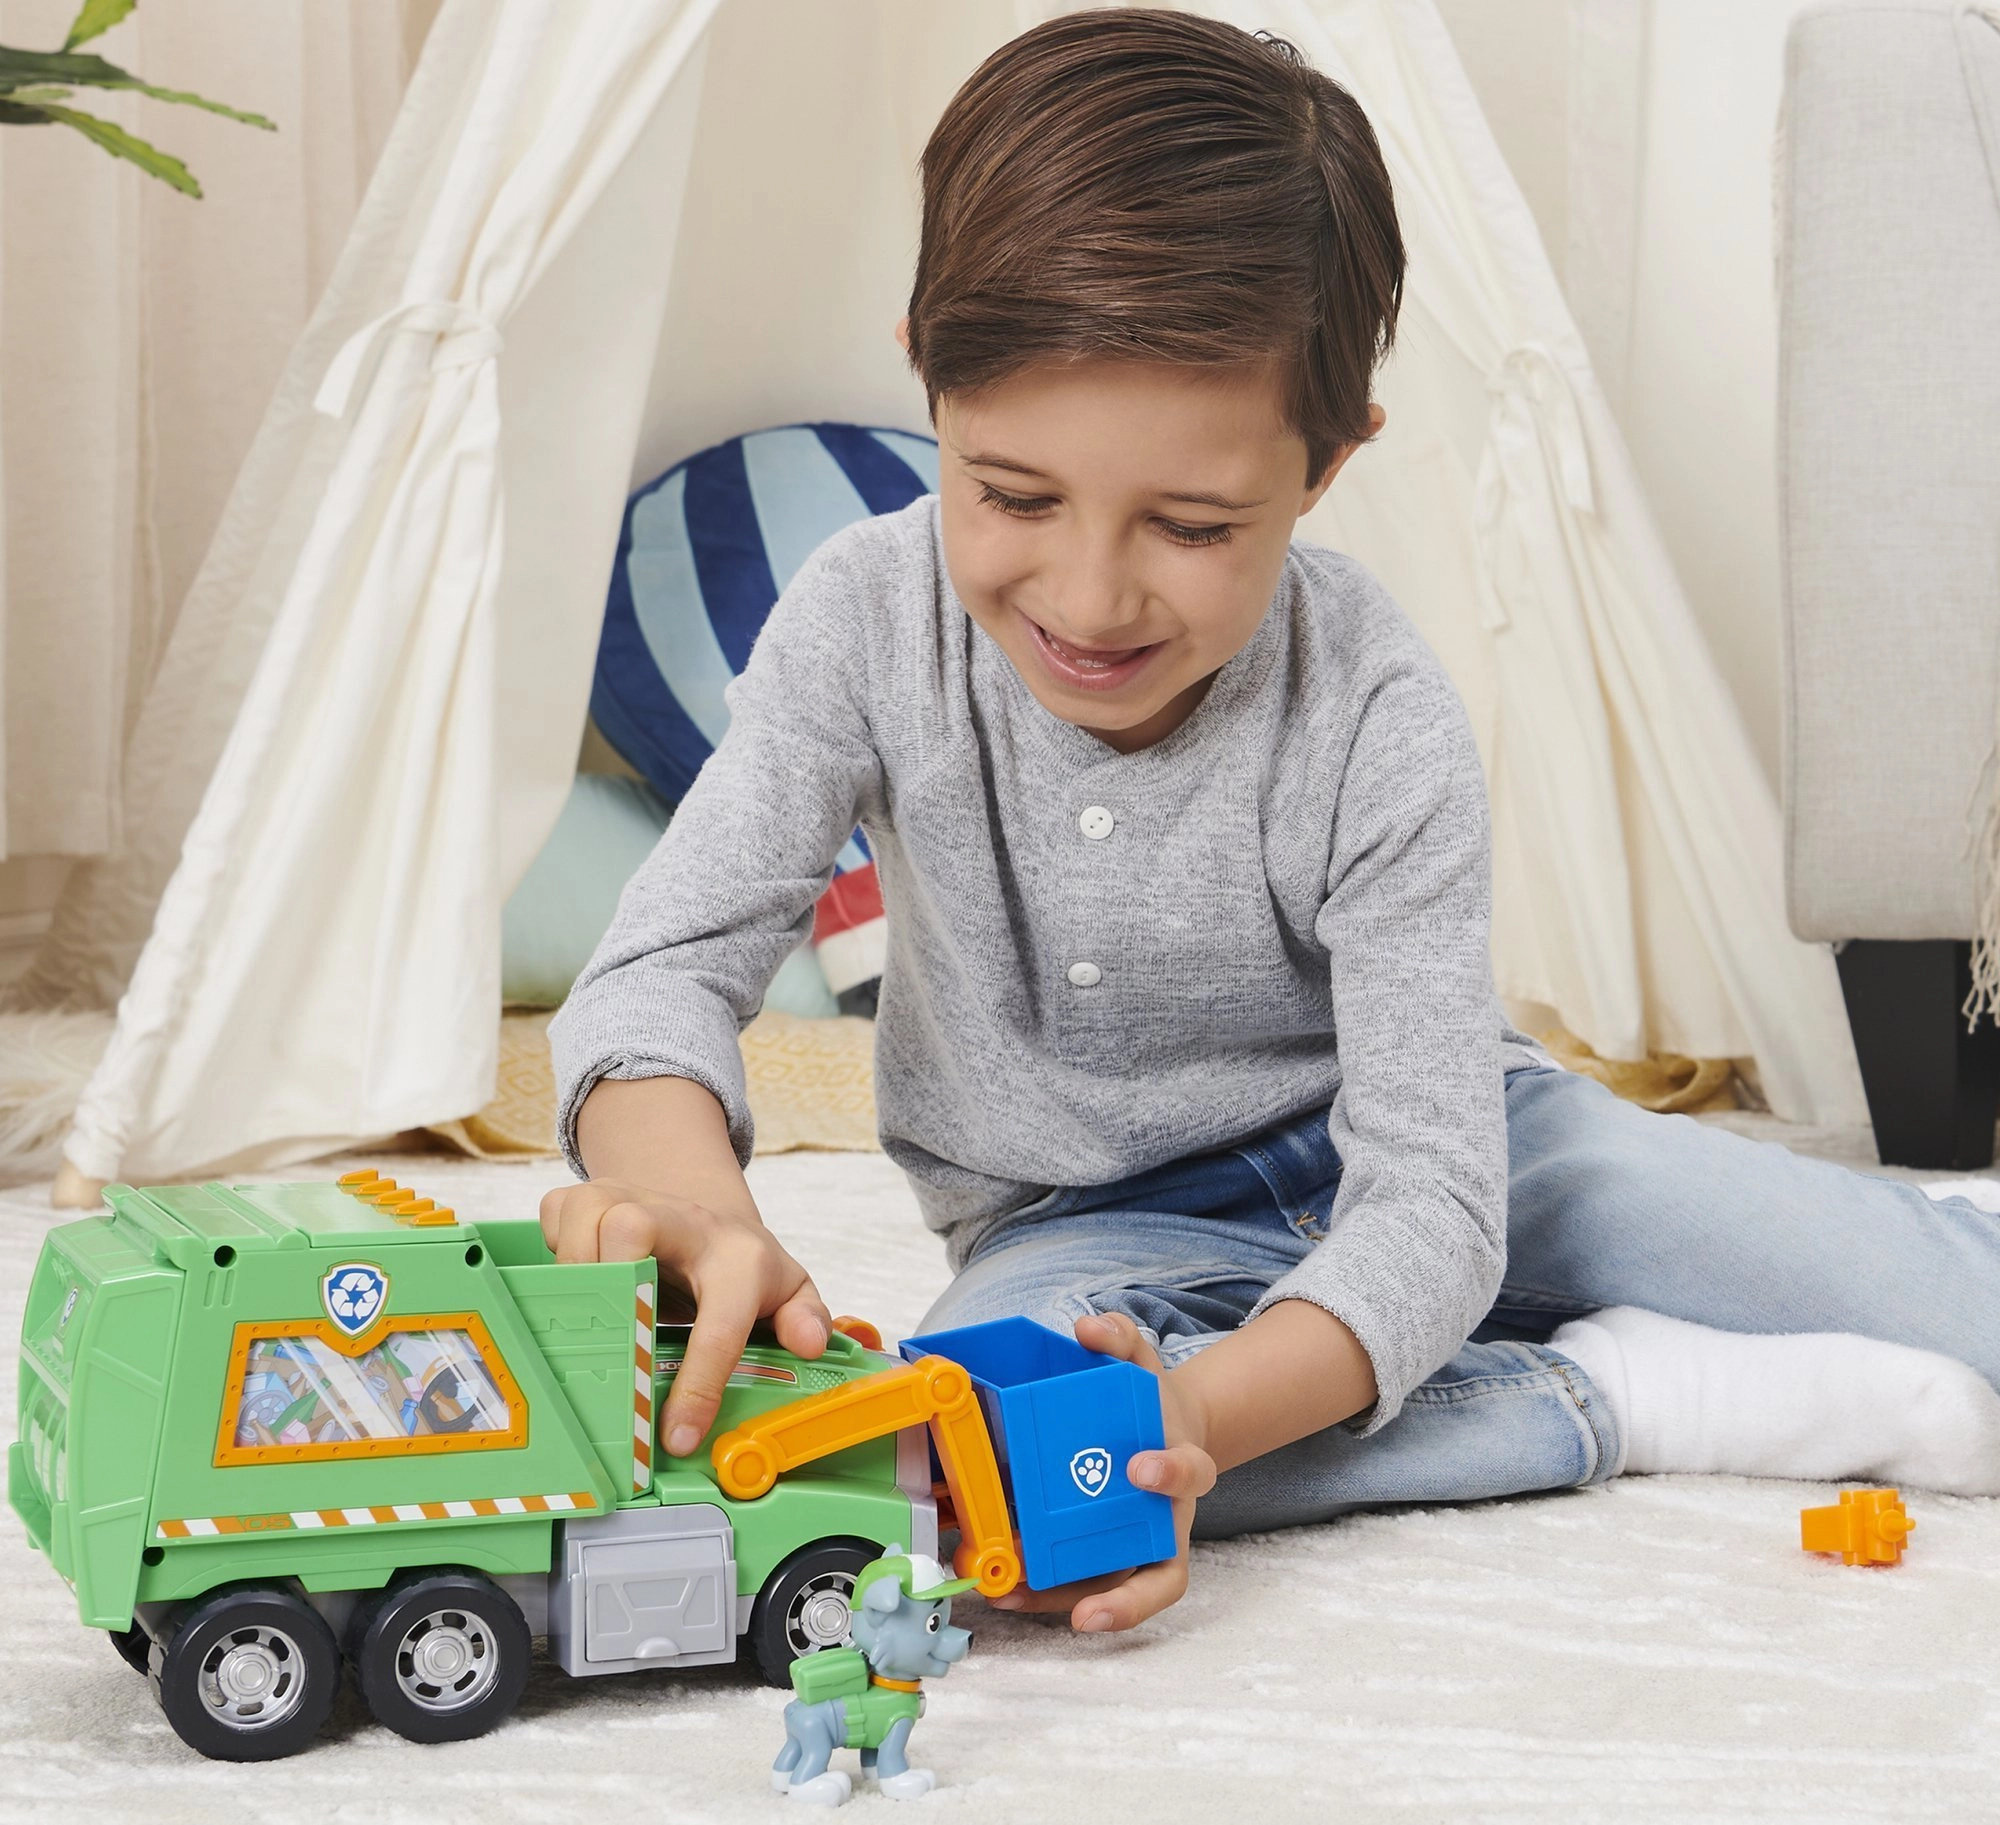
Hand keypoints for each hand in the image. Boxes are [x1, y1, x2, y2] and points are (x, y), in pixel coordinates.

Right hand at [538, 1177, 832, 1455]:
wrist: (708, 1216)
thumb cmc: (742, 1269)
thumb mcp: (788, 1294)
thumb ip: (805, 1319)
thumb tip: (810, 1343)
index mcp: (737, 1258)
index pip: (719, 1320)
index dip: (700, 1380)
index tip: (678, 1435)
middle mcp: (682, 1220)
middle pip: (632, 1227)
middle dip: (612, 1286)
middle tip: (611, 1347)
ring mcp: (631, 1197)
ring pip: (586, 1216)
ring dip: (579, 1275)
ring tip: (591, 1322)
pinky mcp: (590, 1193)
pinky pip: (555, 1216)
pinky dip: (555, 1252)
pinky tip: (579, 1281)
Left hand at [987, 1310, 1215, 1633]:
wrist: (1159, 1431)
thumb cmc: (1148, 1405)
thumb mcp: (1139, 1364)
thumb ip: (1119, 1339)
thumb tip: (1089, 1327)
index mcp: (1184, 1466)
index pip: (1192, 1473)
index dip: (1171, 1474)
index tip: (1139, 1468)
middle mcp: (1167, 1520)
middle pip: (1164, 1573)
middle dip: (1128, 1599)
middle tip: (1085, 1608)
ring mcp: (1139, 1547)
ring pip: (1116, 1594)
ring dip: (1064, 1603)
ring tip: (1011, 1595)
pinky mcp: (1107, 1563)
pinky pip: (1081, 1589)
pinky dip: (1043, 1594)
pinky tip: (1002, 1588)